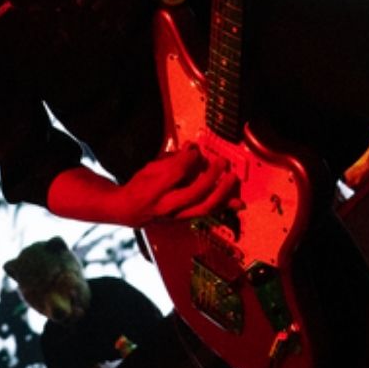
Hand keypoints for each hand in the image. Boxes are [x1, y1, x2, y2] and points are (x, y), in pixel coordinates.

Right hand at [120, 144, 236, 224]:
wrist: (130, 211)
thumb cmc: (140, 188)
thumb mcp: (150, 169)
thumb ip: (172, 160)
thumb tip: (192, 148)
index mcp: (153, 191)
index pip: (174, 174)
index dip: (187, 159)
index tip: (195, 149)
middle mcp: (167, 207)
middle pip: (193, 194)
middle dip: (210, 177)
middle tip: (221, 162)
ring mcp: (178, 215)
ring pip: (204, 207)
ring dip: (221, 193)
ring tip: (233, 179)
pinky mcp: (187, 218)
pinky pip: (208, 213)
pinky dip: (224, 207)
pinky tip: (238, 203)